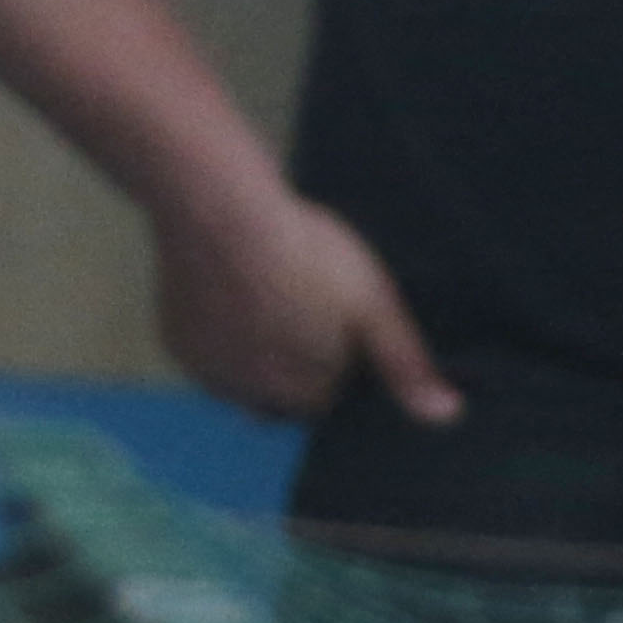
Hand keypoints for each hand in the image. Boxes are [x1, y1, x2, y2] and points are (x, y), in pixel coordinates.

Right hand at [147, 182, 461, 427]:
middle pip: (284, 398)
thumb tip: (447, 415)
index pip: (330, 400)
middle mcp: (250, 398)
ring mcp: (208, 373)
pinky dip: (218, 336)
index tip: (338, 323)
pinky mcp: (175, 344)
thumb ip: (404, 363)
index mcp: (304, 395)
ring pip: (242, 380)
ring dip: (256, 356)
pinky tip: (231, 294)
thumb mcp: (373, 302)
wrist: (217, 207)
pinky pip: (206, 356)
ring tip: (269, 298)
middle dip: (296, 367)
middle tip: (302, 307)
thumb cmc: (304, 252)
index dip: (339, 363)